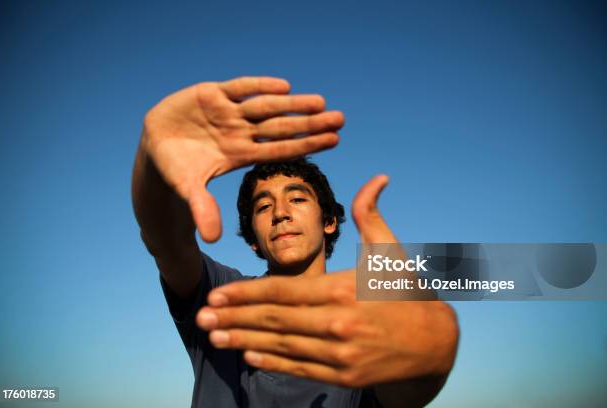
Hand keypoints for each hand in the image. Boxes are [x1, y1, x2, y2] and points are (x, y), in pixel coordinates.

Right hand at [141, 76, 343, 241]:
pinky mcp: (212, 94)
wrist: (155, 144)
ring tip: (321, 103)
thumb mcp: (188, 189)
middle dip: (309, 123)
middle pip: (280, 127)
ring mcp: (228, 112)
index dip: (306, 145)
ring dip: (292, 104)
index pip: (279, 150)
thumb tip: (212, 239)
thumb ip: (202, 208)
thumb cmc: (176, 170)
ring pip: (266, 106)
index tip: (334, 141)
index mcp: (240, 154)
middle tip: (340, 119)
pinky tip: (284, 87)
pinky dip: (259, 86)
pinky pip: (239, 88)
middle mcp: (240, 132)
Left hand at [196, 176, 458, 386]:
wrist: (436, 342)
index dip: (246, 293)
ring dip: (244, 341)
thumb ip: (372, 215)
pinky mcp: (345, 375)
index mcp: (345, 290)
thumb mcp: (391, 250)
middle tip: (201, 318)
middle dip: (234, 318)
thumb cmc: (407, 290)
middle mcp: (339, 324)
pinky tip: (248, 356)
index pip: (284, 291)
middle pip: (275, 320)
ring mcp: (341, 354)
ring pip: (282, 347)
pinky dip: (273, 363)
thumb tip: (377, 178)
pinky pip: (301, 369)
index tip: (217, 294)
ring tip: (214, 337)